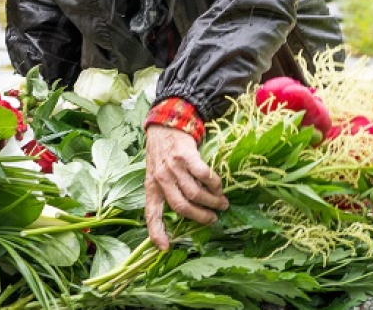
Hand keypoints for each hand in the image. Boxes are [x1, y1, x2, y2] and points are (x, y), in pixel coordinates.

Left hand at [144, 124, 227, 249]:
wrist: (164, 124)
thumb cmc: (161, 153)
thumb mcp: (155, 173)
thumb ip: (165, 190)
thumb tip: (186, 212)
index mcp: (151, 186)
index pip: (151, 213)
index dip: (157, 232)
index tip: (165, 247)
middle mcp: (160, 178)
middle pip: (181, 206)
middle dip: (200, 217)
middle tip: (213, 219)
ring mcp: (173, 166)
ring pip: (195, 193)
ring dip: (212, 201)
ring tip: (221, 203)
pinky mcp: (186, 155)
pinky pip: (204, 175)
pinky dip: (214, 184)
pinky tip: (219, 187)